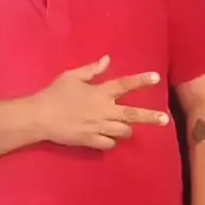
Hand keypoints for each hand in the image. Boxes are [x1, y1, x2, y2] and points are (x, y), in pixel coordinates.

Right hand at [35, 55, 168, 149]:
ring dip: (126, 129)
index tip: (156, 77)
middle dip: (150, 117)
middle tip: (165, 120)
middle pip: (132, 114)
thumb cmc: (54, 94)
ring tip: (127, 128)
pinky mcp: (91, 141)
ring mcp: (98, 127)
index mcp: (100, 92)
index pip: (125, 84)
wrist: (40, 117)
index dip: (141, 80)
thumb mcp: (72, 76)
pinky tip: (108, 138)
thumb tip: (108, 59)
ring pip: (123, 131)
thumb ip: (92, 69)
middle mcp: (103, 110)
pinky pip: (109, 144)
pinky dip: (110, 142)